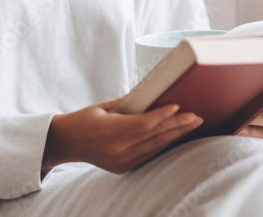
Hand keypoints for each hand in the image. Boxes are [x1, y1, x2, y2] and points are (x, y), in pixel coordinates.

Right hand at [43, 98, 202, 173]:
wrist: (66, 142)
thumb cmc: (84, 118)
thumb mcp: (103, 106)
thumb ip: (128, 103)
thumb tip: (152, 95)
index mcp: (110, 131)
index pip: (143, 124)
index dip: (162, 116)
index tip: (178, 106)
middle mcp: (118, 150)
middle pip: (154, 136)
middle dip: (178, 126)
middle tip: (196, 116)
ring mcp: (121, 161)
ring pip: (155, 147)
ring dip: (175, 135)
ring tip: (192, 125)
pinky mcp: (123, 167)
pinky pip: (148, 154)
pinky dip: (162, 143)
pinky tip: (175, 135)